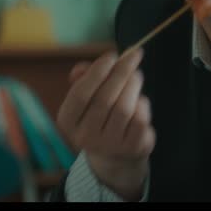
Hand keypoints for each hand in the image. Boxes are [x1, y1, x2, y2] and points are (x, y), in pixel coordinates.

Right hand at [57, 49, 154, 199]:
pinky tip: (139, 101)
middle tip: (134, 56)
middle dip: (121, 73)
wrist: (114, 155)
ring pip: (124, 108)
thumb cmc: (100, 117)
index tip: (111, 55)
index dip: (96, 72)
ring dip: (133, 85)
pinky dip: (142, 104)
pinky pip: (140, 119)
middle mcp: (85, 137)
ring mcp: (110, 145)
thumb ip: (84, 79)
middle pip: (105, 99)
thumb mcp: (87, 99)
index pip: (80, 94)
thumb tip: (80, 67)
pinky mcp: (132, 148)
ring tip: (137, 75)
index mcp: (68, 122)